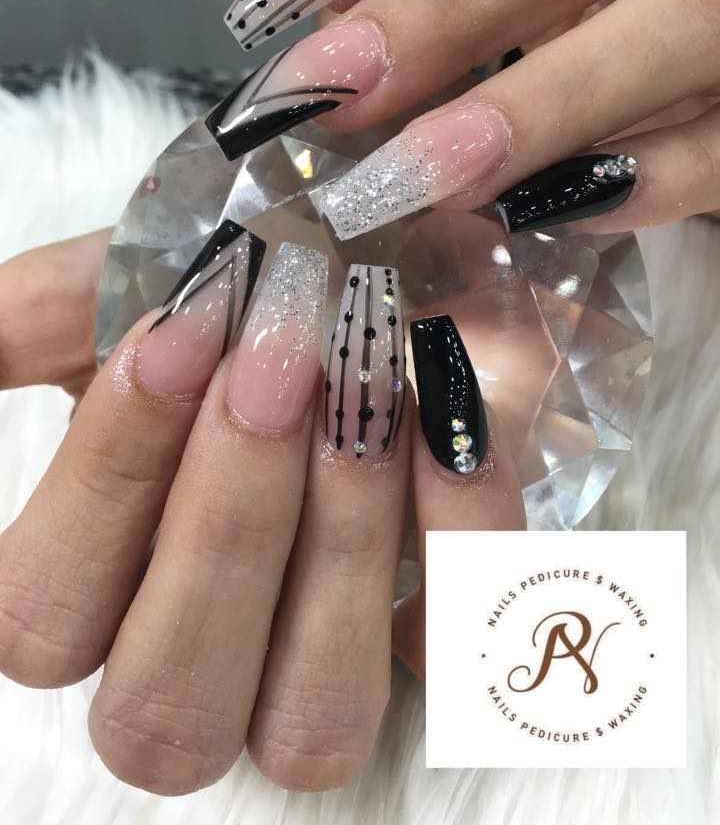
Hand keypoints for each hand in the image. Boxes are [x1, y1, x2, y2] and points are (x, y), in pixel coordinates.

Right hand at [0, 231, 523, 794]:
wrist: (416, 262)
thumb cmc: (276, 283)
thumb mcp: (165, 274)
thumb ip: (63, 306)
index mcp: (110, 579)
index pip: (45, 616)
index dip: (107, 483)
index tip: (183, 335)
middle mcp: (206, 656)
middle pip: (163, 706)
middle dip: (223, 524)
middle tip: (278, 369)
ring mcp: (330, 665)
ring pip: (308, 726)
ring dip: (337, 548)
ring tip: (365, 401)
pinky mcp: (448, 637)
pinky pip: (460, 653)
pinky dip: (461, 537)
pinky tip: (450, 426)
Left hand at [226, 0, 719, 236]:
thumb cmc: (620, 47)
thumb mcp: (541, 5)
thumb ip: (459, 4)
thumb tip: (335, 38)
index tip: (290, 4)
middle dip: (454, 2)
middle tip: (339, 90)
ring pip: (687, 14)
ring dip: (546, 95)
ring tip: (427, 169)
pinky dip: (644, 178)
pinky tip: (542, 212)